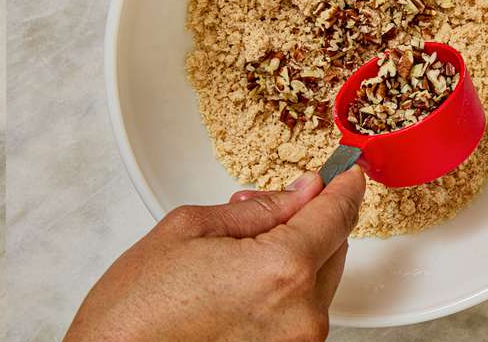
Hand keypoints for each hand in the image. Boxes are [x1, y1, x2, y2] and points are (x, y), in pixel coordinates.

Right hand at [65, 168, 365, 341]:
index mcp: (281, 270)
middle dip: (308, 223)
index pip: (334, 216)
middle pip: (334, 250)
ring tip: (237, 253)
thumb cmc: (139, 304)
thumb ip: (258, 209)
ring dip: (295, 259)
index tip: (348, 173)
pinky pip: (301, 313)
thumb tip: (301, 193)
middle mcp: (301, 315)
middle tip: (263, 209)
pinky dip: (284, 291)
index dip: (344, 187)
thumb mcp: (192, 227)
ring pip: (318, 283)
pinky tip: (241, 283)